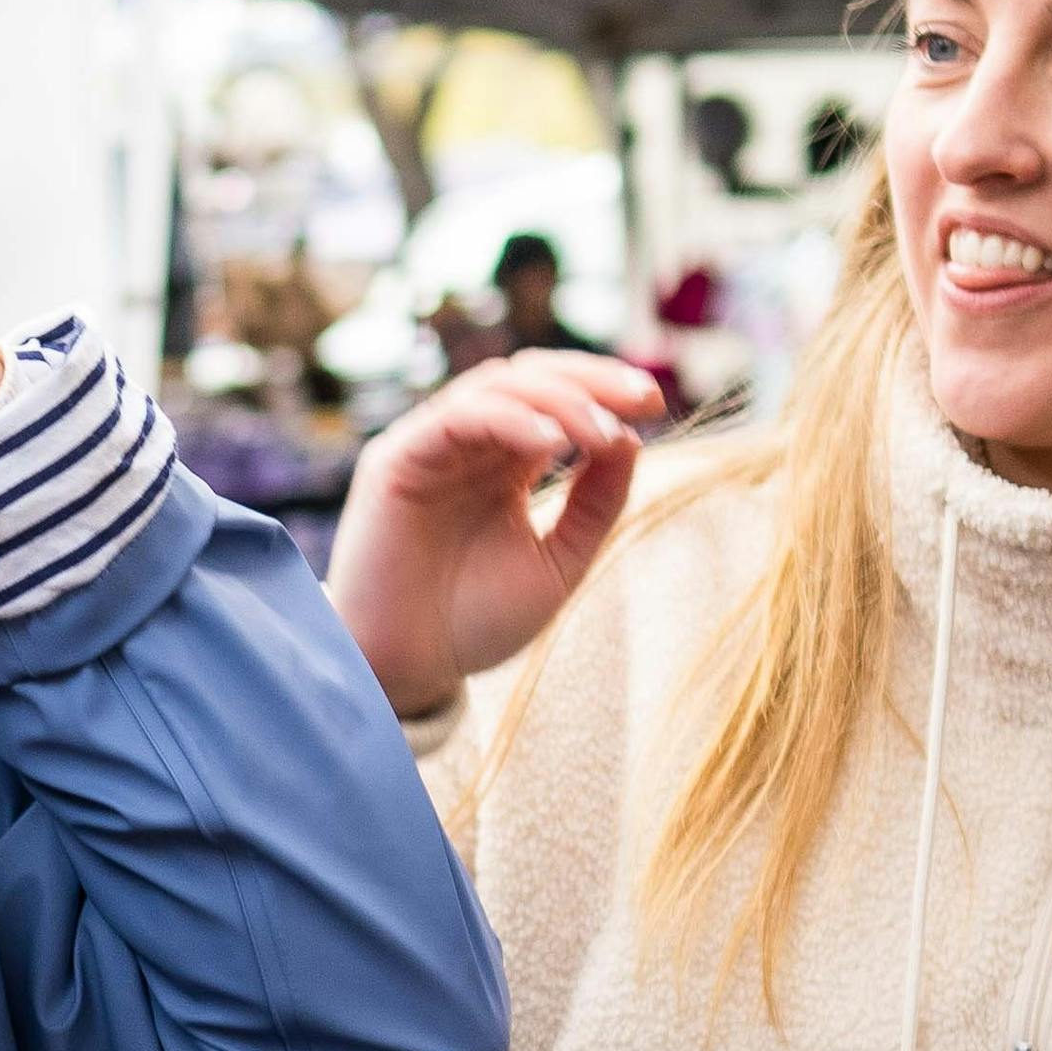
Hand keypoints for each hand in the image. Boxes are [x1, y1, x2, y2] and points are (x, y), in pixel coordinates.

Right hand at [328, 352, 679, 718]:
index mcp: (503, 466)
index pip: (555, 401)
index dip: (604, 391)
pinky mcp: (398, 459)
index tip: (654, 404)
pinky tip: (553, 442)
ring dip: (560, 398)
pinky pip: (457, 417)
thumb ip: (595, 505)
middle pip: (532, 379)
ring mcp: (431, 447)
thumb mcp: (559, 562)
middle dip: (592, 380)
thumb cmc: (473, 624)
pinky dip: (509, 418)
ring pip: (498, 386)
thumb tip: (633, 439)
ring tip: (604, 432)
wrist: (406, 671)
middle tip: (643, 399)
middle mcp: (467, 446)